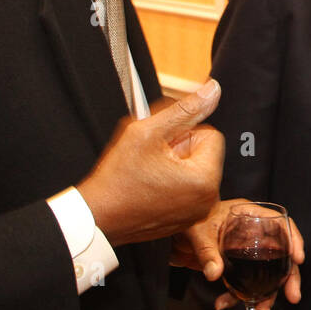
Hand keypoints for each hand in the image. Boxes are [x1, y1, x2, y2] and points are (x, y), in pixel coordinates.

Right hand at [78, 80, 223, 247]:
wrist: (97, 216)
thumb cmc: (118, 179)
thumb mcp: (148, 132)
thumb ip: (185, 109)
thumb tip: (213, 90)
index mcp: (205, 178)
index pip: (210, 134)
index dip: (183, 132)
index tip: (161, 143)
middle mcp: (207, 199)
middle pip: (203, 153)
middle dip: (180, 149)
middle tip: (152, 158)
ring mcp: (197, 212)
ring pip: (194, 169)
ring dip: (175, 164)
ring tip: (149, 172)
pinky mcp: (186, 219)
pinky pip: (187, 189)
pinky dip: (172, 182)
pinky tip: (150, 185)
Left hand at [176, 204, 305, 309]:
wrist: (179, 231)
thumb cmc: (192, 221)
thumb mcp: (199, 232)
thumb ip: (207, 252)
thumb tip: (214, 274)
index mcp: (252, 216)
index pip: (282, 224)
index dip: (294, 239)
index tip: (298, 258)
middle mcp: (257, 234)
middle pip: (282, 254)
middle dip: (288, 278)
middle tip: (293, 296)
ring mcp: (251, 252)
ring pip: (269, 274)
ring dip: (267, 296)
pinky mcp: (241, 267)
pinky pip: (248, 283)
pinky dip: (239, 296)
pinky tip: (224, 304)